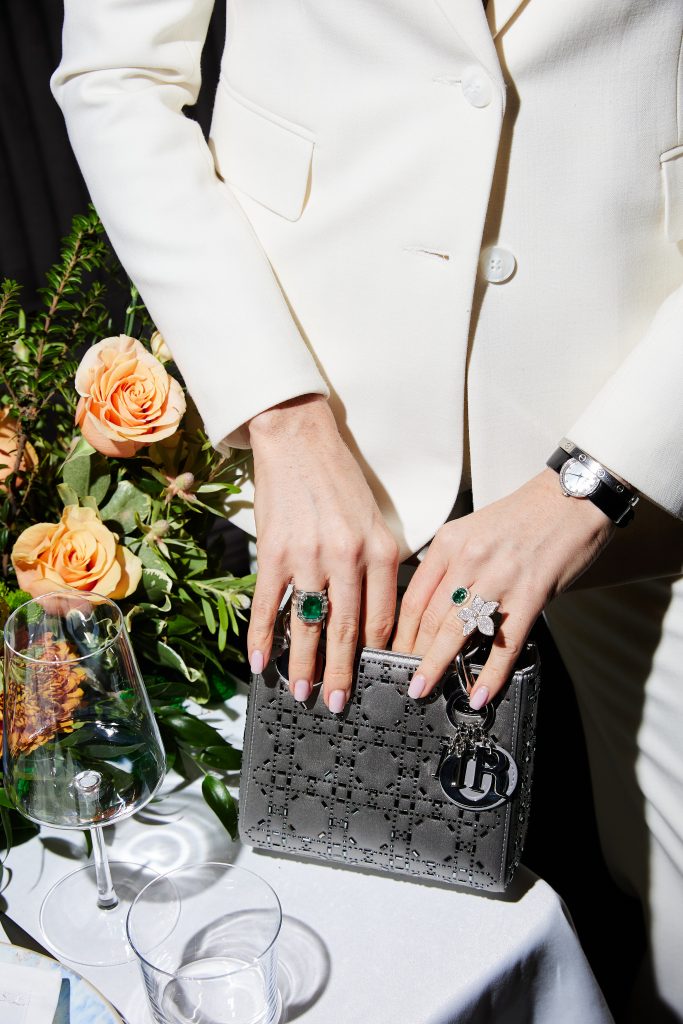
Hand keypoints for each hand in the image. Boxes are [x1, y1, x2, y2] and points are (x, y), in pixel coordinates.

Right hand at [246, 394, 398, 711]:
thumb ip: (380, 566)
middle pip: (346, 631)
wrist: (299, 438)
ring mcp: (308, 556)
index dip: (377, 655)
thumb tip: (373, 620)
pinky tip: (259, 664)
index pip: (383, 619)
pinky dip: (262, 638)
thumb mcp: (376, 520)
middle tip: (336, 705)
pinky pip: (267, 605)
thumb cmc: (341, 480)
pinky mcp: (273, 552)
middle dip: (341, 675)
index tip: (375, 681)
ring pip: (307, 625)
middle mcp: (348, 557)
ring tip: (301, 693)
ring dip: (303, 665)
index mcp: (382, 551)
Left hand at [392, 469, 614, 707]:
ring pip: (457, 631)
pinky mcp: (531, 595)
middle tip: (405, 679)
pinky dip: (490, 674)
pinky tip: (480, 693)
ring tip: (424, 689)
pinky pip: (504, 644)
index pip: (414, 596)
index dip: (400, 632)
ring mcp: (499, 578)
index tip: (393, 652)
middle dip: (412, 655)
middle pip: (429, 617)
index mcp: (450, 542)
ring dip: (437, 666)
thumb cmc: (526, 515)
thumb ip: (453, 565)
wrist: (574, 497)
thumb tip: (437, 608)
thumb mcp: (474, 530)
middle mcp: (469, 559)